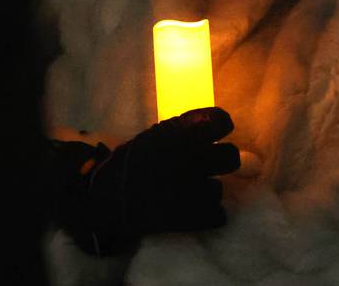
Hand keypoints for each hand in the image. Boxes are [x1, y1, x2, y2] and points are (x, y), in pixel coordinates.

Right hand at [51, 107, 239, 255]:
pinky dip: (207, 214)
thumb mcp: (157, 134)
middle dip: (221, 160)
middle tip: (209, 165)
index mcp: (182, 134)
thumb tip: (219, 127)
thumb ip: (186, 129)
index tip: (216, 133)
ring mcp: (192, 189)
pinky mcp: (190, 217)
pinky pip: (218, 215)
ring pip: (220, 189)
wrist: (107, 196)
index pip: (222, 121)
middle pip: (231, 157)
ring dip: (207, 190)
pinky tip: (191, 209)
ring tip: (189, 190)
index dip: (221, 126)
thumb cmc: (133, 160)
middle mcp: (191, 158)